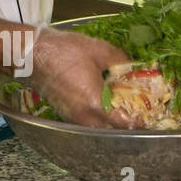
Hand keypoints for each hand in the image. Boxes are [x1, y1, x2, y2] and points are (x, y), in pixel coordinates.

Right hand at [29, 26, 145, 127]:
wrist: (31, 53)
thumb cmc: (64, 51)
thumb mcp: (99, 50)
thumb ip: (121, 61)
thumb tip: (132, 66)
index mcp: (96, 104)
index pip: (124, 122)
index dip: (139, 120)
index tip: (149, 114)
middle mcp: (84, 116)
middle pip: (112, 129)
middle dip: (125, 121)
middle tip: (137, 109)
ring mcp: (72, 116)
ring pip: (98, 126)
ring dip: (110, 119)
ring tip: (120, 105)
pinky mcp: (64, 112)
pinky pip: (86, 121)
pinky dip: (97, 116)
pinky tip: (101, 101)